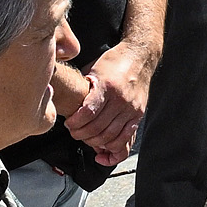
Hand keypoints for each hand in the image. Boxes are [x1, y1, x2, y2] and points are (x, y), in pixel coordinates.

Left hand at [67, 39, 151, 164]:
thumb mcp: (94, 69)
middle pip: (97, 128)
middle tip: (74, 133)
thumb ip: (83, 88)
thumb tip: (67, 102)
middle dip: (81, 135)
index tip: (68, 123)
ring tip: (86, 139)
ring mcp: (131, 109)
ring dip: (95, 143)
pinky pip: (125, 139)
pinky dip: (113, 150)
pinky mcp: (138, 115)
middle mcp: (121, 99)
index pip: (87, 113)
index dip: (74, 123)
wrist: (140, 56)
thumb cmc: (115, 61)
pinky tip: (103, 150)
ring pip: (110, 137)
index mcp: (107, 86)